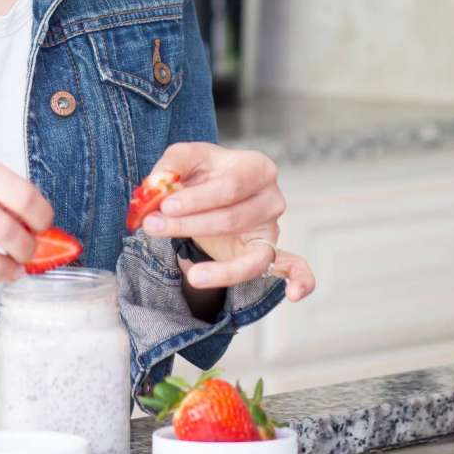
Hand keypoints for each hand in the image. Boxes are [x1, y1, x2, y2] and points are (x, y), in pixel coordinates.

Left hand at [138, 140, 315, 302]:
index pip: (229, 186)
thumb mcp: (186, 158)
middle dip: (190, 225)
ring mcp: (273, 227)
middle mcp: (271, 197)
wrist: (213, 189)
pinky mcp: (268, 252)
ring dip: (219, 268)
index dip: (197, 199)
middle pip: (233, 218)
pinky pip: (290, 269)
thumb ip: (171, 165)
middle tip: (153, 227)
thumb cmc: (204, 172)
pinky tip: (293, 295)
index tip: (164, 205)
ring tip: (193, 274)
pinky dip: (299, 281)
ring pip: (250, 254)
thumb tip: (157, 183)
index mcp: (256, 167)